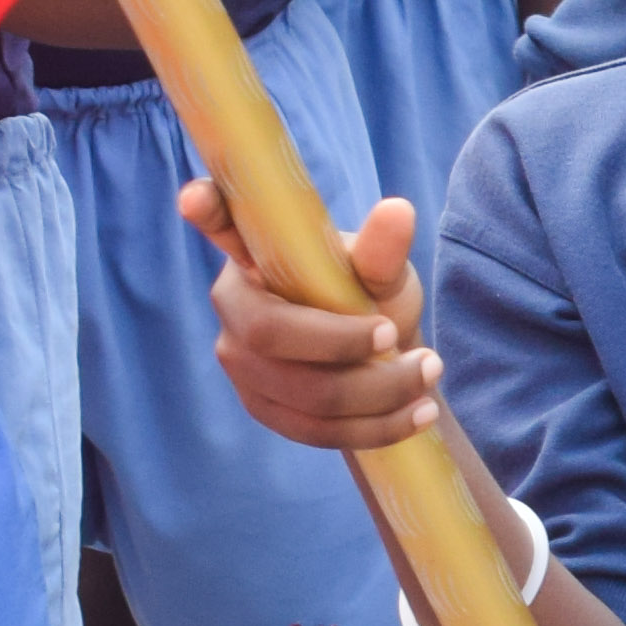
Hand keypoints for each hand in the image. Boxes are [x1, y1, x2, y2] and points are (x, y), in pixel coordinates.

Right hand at [181, 179, 441, 454]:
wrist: (377, 360)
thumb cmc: (368, 296)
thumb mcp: (380, 269)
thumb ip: (382, 251)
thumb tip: (399, 212)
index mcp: (254, 253)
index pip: (220, 225)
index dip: (206, 211)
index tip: (196, 197)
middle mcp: (233, 306)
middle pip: (269, 334)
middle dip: (344, 345)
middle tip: (401, 335)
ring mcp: (240, 362)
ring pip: (302, 392)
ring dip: (377, 392)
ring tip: (429, 373)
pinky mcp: (262, 407)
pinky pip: (314, 428)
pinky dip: (374, 426)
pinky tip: (418, 413)